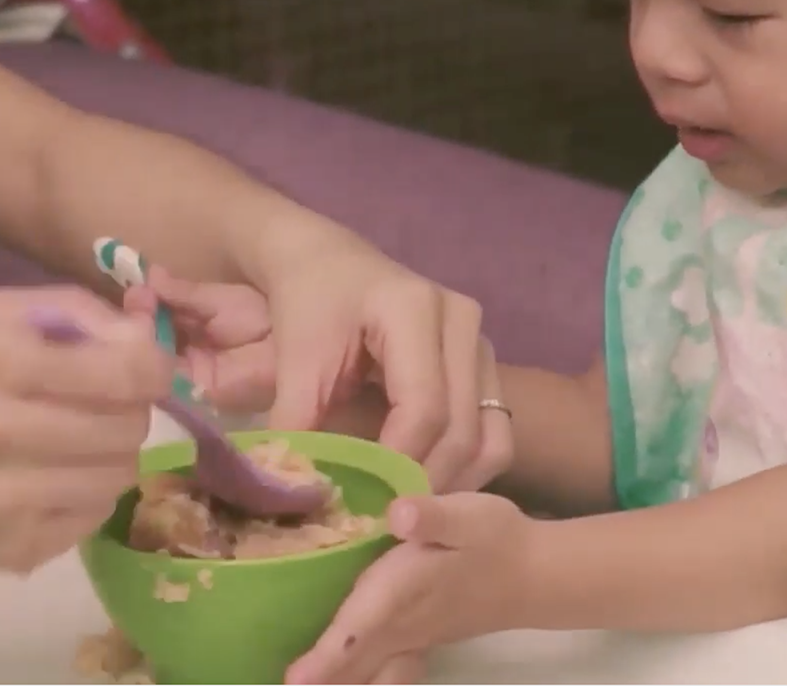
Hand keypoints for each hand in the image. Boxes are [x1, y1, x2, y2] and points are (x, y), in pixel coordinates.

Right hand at [0, 286, 171, 579]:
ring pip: (124, 471)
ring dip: (111, 454)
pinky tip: (50, 481)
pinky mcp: (18, 547)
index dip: (153, 367)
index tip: (143, 369)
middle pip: (131, 422)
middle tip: (97, 407)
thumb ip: (73, 311)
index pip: (127, 369)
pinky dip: (89, 494)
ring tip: (73, 444)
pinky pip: (100, 512)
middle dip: (128, 410)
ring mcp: (8, 497)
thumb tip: (147, 336)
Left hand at [127, 264, 513, 492]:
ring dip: (454, 483)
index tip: (366, 506)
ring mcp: (481, 341)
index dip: (397, 462)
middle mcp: (462, 321)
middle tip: (387, 524)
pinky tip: (429, 491)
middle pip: (462, 425)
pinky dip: (467, 468)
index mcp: (415, 308)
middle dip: (426, 482)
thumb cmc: (306, 303)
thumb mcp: (293, 358)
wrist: (324, 261)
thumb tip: (304, 492)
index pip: (423, 405)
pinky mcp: (484, 363)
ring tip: (410, 513)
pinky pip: (493, 430)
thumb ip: (297, 422)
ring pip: (488, 434)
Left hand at [286, 493, 533, 683]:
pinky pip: (380, 675)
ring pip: (366, 676)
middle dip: (319, 682)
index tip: (296, 679)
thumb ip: (433, 517)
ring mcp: (407, 642)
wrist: (533, 574)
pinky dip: (356, 682)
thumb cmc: (494, 538)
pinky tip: (334, 682)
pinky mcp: (412, 644)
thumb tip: (399, 514)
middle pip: (352, 666)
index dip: (327, 656)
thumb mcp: (468, 514)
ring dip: (338, 685)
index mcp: (403, 591)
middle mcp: (400, 626)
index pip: (359, 628)